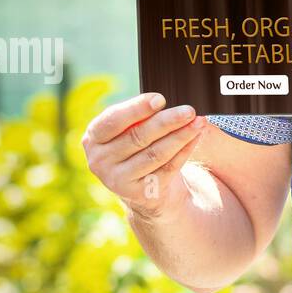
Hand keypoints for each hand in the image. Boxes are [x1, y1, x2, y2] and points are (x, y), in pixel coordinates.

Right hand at [82, 93, 206, 220]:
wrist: (140, 188)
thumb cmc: (134, 149)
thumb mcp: (126, 132)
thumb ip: (137, 118)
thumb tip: (160, 104)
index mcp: (93, 138)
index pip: (114, 120)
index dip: (137, 109)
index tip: (160, 99)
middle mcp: (101, 160)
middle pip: (138, 137)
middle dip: (167, 122)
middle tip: (188, 111)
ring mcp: (118, 180)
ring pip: (155, 154)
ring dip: (180, 136)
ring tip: (198, 122)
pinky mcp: (140, 193)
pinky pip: (168, 168)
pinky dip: (184, 151)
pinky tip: (195, 138)